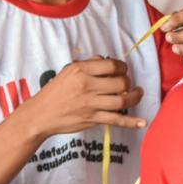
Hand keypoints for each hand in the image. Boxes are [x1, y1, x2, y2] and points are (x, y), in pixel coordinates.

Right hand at [19, 58, 145, 139]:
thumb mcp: (66, 72)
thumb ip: (87, 65)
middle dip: (128, 82)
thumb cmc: (53, 93)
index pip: (111, 65)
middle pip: (120, 82)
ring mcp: (90, 104)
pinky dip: (132, 122)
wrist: (40, 115)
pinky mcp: (92, 119)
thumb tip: (105, 60)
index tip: (123, 70)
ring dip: (135, 97)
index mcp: (80, 70)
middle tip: (127, 84)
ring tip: (137, 94)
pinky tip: (142, 122)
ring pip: (122, 100)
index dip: (122, 67)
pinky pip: (117, 120)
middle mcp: (86, 86)